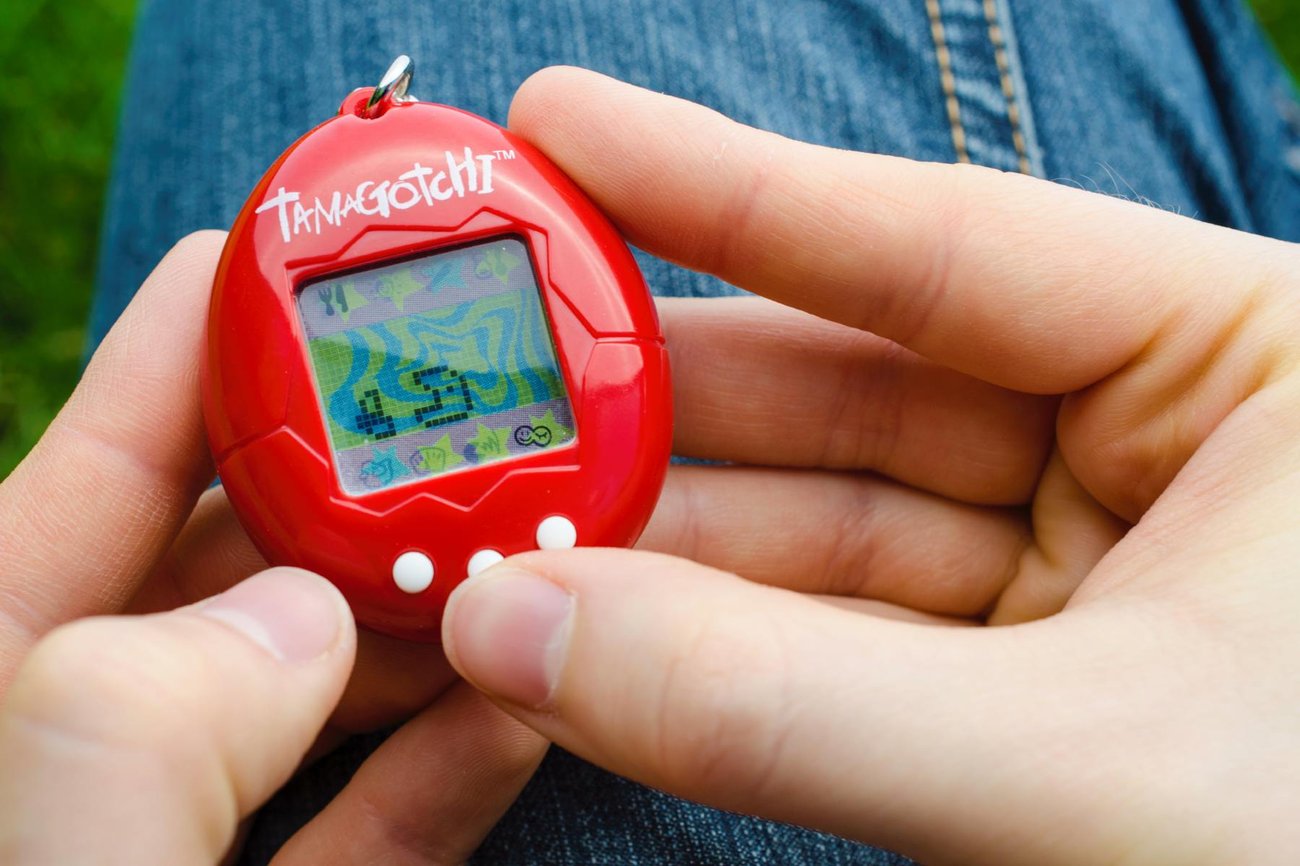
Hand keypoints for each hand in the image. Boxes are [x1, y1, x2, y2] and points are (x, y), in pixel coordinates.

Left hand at [0, 234, 544, 863]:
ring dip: (432, 626)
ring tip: (533, 559)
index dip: (180, 365)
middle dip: (354, 493)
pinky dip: (447, 764)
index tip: (286, 274)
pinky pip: (364, 821)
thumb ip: (133, 737)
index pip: (75, 493)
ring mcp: (181, 837)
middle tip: (463, 419)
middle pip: (227, 578)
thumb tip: (300, 622)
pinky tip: (521, 711)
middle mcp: (81, 762)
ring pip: (314, 697)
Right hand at [441, 68, 1299, 864]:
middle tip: (486, 380)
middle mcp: (1162, 440)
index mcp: (1249, 359)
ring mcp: (1092, 564)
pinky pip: (839, 630)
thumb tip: (519, 630)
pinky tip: (590, 624)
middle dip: (656, 399)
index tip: (561, 129)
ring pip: (825, 519)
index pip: (941, 239)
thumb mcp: (1087, 772)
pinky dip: (711, 637)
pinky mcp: (1036, 680)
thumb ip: (786, 704)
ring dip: (657, 535)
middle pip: (852, 381)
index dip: (725, 184)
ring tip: (499, 524)